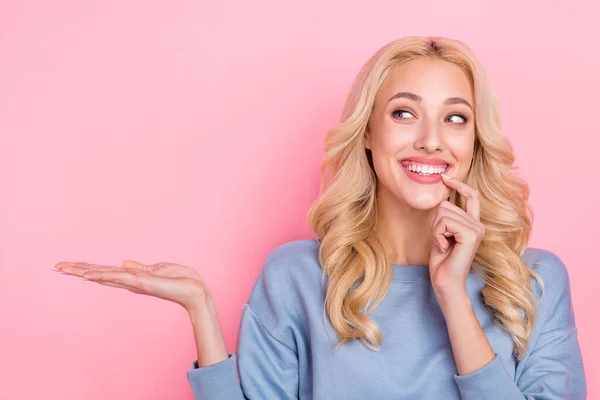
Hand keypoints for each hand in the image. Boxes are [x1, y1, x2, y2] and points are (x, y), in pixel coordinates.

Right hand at [54, 260, 212, 312]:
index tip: (70, 265)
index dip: (88, 268)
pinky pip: (118, 277)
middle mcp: (130, 282)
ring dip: (83, 271)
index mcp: (133, 278)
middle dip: (78, 270)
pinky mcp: (141, 283)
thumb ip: (140, 268)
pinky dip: (102, 275)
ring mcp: (134, 283)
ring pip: (103, 275)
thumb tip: (125, 263)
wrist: (195, 291)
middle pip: (99, 274)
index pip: (106, 272)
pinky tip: (87, 274)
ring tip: (64, 268)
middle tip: (56, 266)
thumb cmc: (181, 280)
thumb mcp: (159, 269)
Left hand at [428, 174, 484, 297]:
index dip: (459, 184)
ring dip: (435, 230)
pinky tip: (444, 248)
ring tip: (443, 245)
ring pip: (443, 212)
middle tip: (440, 241)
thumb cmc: (442, 261)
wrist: (446, 283)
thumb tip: (442, 199)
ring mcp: (476, 229)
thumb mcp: (442, 234)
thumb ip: (445, 218)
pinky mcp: (471, 235)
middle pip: (445, 204)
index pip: (471, 195)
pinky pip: (444, 222)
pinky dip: (437, 234)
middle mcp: (478, 224)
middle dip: (435, 222)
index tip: (445, 177)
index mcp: (473, 223)